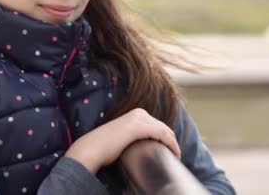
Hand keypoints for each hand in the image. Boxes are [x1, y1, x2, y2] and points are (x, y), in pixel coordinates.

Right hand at [64, 108, 180, 173]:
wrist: (92, 148)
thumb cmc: (104, 148)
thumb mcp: (122, 138)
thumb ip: (132, 137)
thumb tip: (140, 147)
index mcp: (135, 114)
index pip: (157, 125)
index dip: (166, 138)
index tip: (170, 151)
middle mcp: (139, 113)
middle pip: (163, 127)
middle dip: (171, 140)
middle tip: (175, 154)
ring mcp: (140, 118)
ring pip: (165, 130)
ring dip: (173, 143)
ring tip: (176, 156)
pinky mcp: (140, 127)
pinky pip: (163, 134)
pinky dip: (172, 144)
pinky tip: (175, 153)